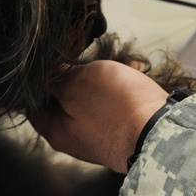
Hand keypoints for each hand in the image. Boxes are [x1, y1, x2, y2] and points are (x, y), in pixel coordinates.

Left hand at [29, 61, 167, 173]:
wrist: (161, 129)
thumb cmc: (115, 108)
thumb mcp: (77, 83)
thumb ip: (56, 77)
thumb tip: (44, 75)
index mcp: (56, 130)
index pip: (34, 102)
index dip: (39, 78)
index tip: (51, 60)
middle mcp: (76, 137)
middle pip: (66, 98)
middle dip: (78, 73)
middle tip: (89, 59)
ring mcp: (101, 134)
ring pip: (94, 96)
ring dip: (104, 77)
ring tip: (118, 65)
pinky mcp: (123, 128)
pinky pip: (116, 102)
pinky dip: (122, 86)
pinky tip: (133, 72)